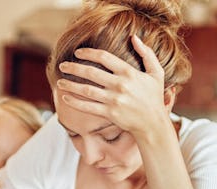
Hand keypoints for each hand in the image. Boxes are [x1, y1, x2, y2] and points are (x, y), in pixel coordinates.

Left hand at [55, 35, 171, 141]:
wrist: (153, 123)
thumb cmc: (154, 97)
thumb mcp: (156, 73)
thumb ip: (147, 53)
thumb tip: (134, 37)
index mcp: (129, 72)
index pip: (104, 57)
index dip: (88, 53)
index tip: (77, 52)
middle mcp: (120, 85)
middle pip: (91, 72)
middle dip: (74, 67)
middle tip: (62, 65)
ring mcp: (114, 100)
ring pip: (86, 90)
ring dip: (70, 85)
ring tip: (59, 82)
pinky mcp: (110, 113)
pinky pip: (88, 107)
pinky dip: (75, 102)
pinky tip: (65, 97)